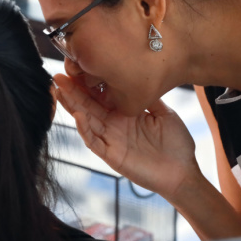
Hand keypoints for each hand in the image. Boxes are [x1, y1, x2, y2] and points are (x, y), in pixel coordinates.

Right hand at [53, 74, 201, 202]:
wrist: (183, 172)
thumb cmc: (176, 145)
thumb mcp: (164, 114)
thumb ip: (149, 98)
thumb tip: (140, 77)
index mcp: (124, 115)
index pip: (101, 97)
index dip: (87, 84)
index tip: (76, 68)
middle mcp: (114, 126)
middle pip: (87, 106)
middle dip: (72, 92)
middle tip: (57, 76)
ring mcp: (111, 141)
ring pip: (86, 121)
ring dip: (72, 107)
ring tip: (59, 90)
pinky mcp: (113, 156)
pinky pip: (95, 142)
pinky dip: (85, 130)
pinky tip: (78, 116)